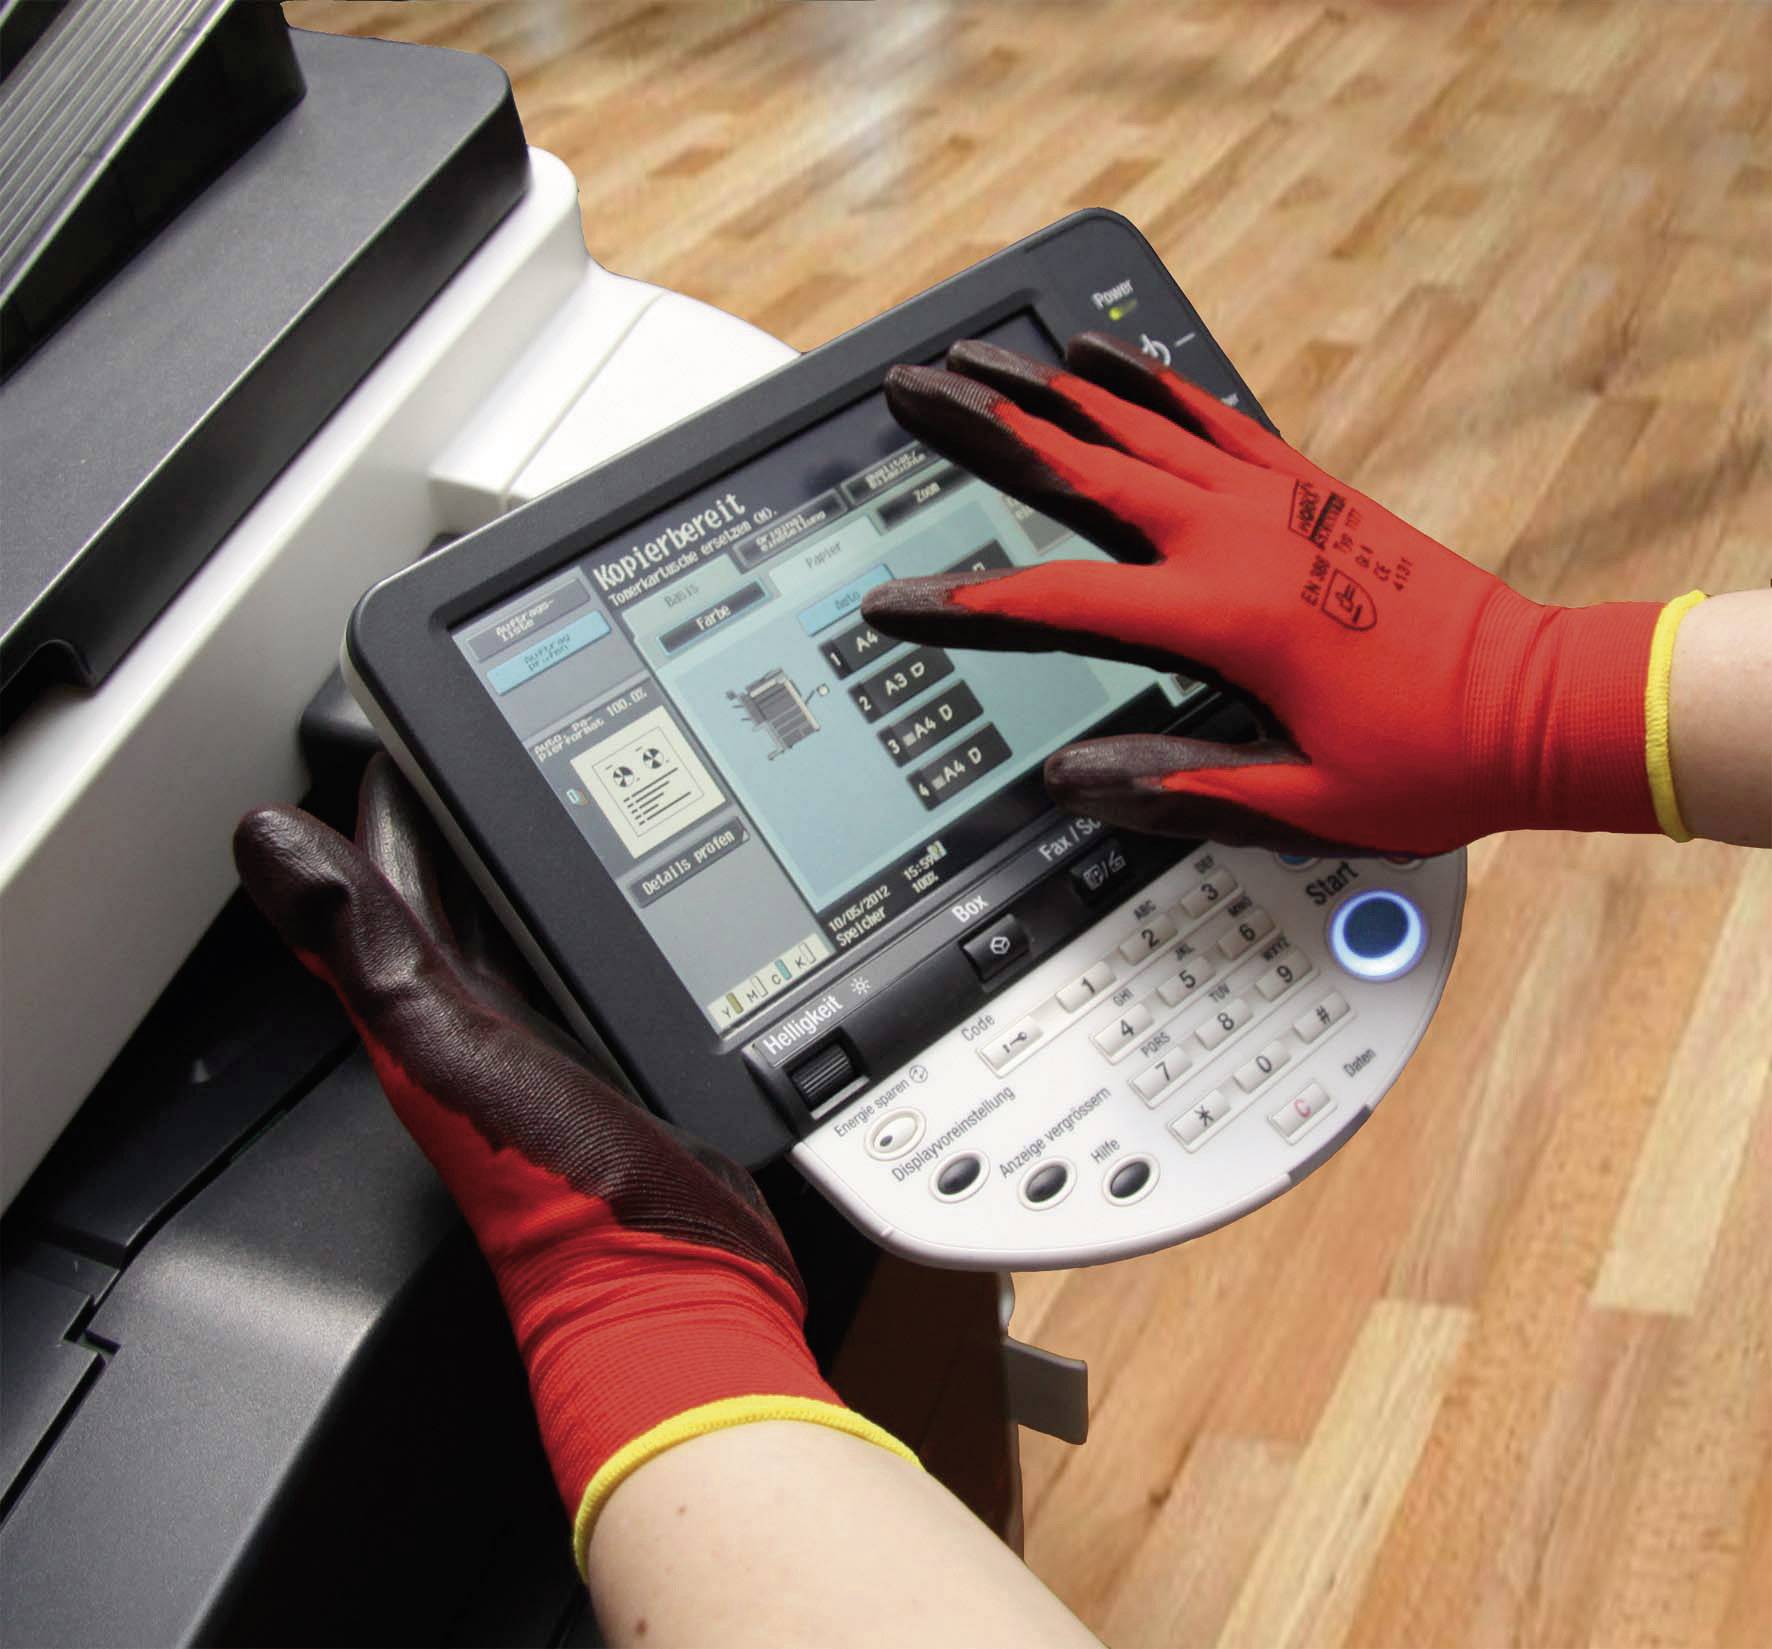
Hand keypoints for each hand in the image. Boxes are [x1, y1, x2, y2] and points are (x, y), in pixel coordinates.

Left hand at [233, 757, 911, 1573]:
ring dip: (548, 856)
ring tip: (587, 780)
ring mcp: (554, 1037)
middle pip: (468, 885)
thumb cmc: (556, 1192)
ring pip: (540, 917)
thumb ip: (365, 949)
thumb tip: (268, 840)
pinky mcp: (621, 1054)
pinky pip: (603, 959)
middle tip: (512, 731)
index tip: (423, 714)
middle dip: (478, 807)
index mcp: (424, 1006)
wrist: (672, 1283)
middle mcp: (481, 1016)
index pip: (397, 866)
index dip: (403, 785)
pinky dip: (617, 913)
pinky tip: (656, 884)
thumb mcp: (450, 1048)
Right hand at [863, 332, 1693, 854]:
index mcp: (1224, 622)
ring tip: (975, 357)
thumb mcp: (1301, 806)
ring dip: (1046, 390)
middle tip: (909, 390)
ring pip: (1135, 428)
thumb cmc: (1431, 761)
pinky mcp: (1305, 488)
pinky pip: (1210, 417)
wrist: (1539, 704)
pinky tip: (1101, 355)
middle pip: (1080, 470)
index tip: (892, 606)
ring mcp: (1273, 503)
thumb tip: (1072, 782)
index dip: (964, 609)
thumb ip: (1180, 791)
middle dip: (982, 429)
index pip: (1057, 608)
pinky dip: (1150, 383)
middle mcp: (1237, 542)